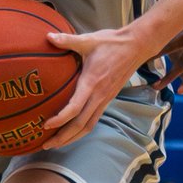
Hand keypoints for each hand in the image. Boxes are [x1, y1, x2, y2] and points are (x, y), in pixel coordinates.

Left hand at [42, 27, 143, 147]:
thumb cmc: (111, 43)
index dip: (60, 119)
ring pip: (88, 126)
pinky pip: (93, 120)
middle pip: (80, 124)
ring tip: (56, 144)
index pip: (75, 108)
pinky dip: (81, 130)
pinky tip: (71, 133)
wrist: (136, 46)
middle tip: (45, 145)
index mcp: (92, 82)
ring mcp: (105, 99)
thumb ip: (67, 40)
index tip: (45, 125)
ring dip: (72, 138)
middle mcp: (99, 95)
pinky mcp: (108, 99)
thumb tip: (47, 37)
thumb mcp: (88, 40)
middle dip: (63, 137)